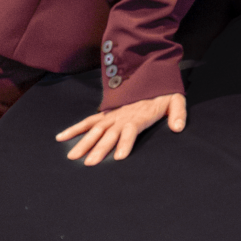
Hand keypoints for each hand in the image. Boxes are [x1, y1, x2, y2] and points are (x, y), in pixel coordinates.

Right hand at [56, 93, 185, 165]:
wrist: (154, 78)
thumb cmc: (165, 94)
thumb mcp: (176, 101)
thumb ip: (178, 113)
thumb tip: (178, 127)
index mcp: (140, 115)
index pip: (131, 130)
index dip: (125, 142)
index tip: (119, 157)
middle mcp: (123, 116)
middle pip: (110, 133)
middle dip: (100, 148)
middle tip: (90, 163)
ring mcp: (113, 115)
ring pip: (96, 129)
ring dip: (84, 142)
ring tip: (73, 156)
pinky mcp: (106, 114)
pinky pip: (88, 121)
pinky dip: (75, 129)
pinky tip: (61, 137)